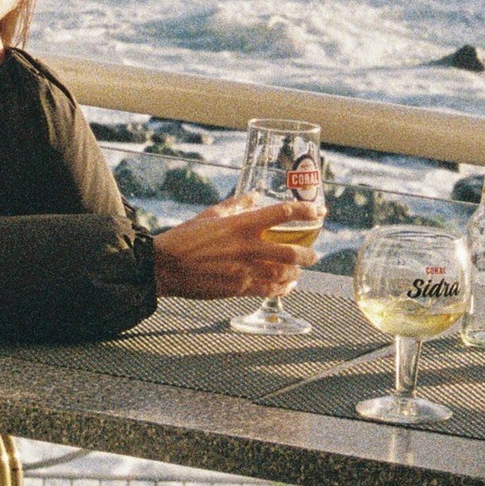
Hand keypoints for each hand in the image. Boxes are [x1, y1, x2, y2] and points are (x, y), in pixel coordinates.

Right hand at [151, 195, 316, 300]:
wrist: (166, 266)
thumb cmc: (185, 238)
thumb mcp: (211, 214)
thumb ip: (236, 204)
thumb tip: (254, 195)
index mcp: (241, 224)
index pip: (283, 212)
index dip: (306, 211)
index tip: (319, 211)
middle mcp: (247, 246)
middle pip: (291, 251)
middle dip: (308, 254)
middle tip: (314, 254)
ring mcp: (244, 269)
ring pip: (283, 274)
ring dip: (296, 273)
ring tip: (299, 271)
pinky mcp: (239, 288)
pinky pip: (269, 290)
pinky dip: (282, 289)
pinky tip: (286, 286)